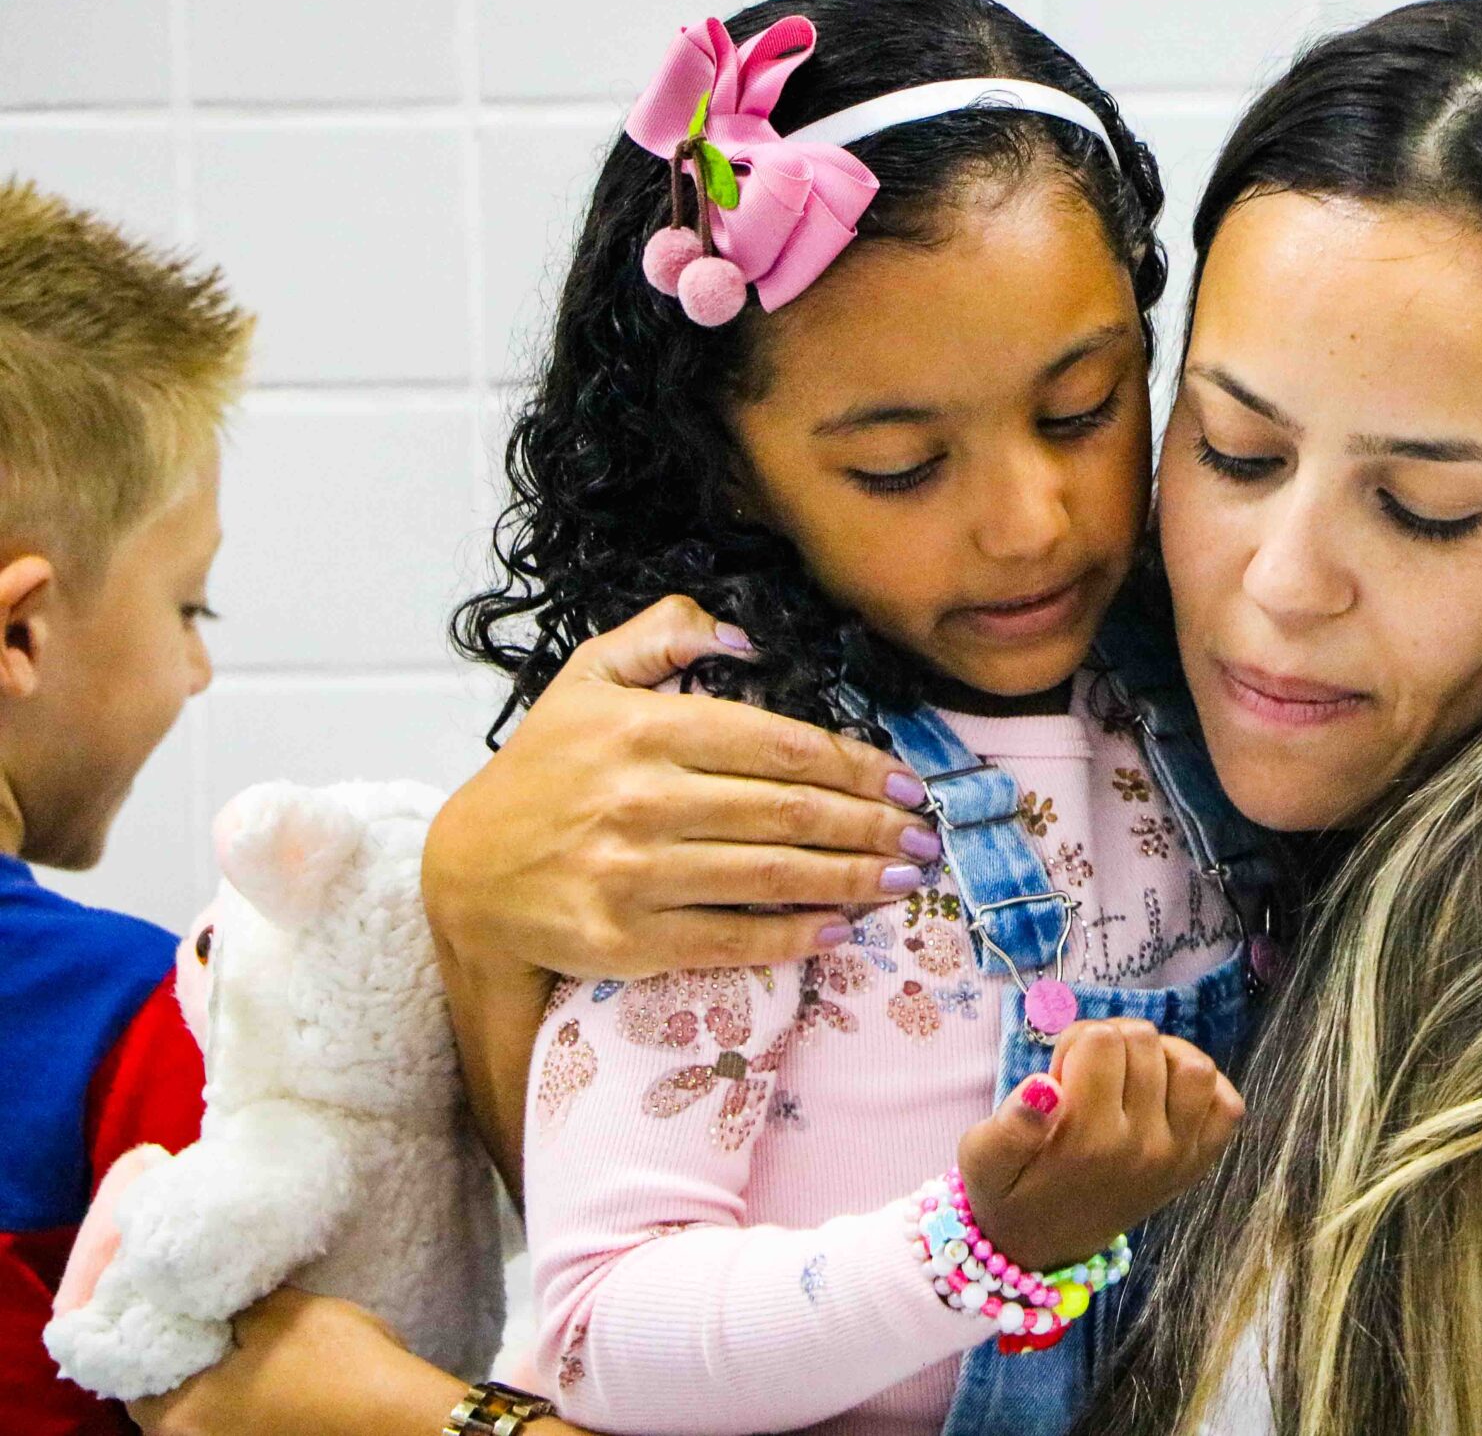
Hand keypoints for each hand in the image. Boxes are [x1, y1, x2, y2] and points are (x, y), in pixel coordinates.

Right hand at [424, 594, 935, 979]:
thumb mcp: (588, 678)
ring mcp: (635, 873)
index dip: (858, 765)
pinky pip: (732, 938)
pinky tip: (840, 927)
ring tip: (903, 878)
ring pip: (773, 875)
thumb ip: (663, 632)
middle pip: (790, 811)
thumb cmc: (544, 773)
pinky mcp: (627, 938)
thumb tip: (742, 632)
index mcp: (648, 728)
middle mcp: (643, 798)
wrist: (467, 873)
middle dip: (873, 825)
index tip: (905, 781)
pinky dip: (795, 936)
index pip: (782, 745)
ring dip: (852, 878)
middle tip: (926, 835)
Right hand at [956, 1019, 1244, 1271]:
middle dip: (1111, 1042)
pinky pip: (1227, 1105)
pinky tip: (1163, 1093)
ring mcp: (1176, 1157)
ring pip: (1194, 1066)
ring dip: (1161, 1056)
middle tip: (1087, 1075)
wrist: (1045, 1247)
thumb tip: (1045, 1087)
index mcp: (1087, 1141)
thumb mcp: (982, 1159)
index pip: (1101, 1040)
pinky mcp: (1196, 1165)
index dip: (1075, 1041)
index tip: (1061, 1072)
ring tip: (1129, 1075)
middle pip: (1145, 1042)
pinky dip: (1202, 1089)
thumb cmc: (1010, 1192)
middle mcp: (1141, 1148)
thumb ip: (1008, 1125)